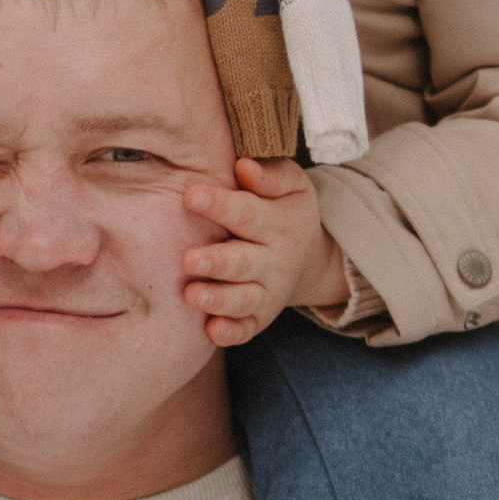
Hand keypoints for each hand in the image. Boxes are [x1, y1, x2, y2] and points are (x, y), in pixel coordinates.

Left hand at [180, 157, 351, 347]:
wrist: (309, 259)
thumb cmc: (285, 211)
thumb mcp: (292, 185)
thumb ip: (271, 174)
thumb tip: (244, 167)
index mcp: (276, 222)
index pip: (246, 213)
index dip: (220, 205)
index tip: (191, 196)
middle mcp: (272, 261)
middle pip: (243, 262)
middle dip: (217, 262)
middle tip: (189, 259)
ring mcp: (266, 293)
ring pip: (243, 300)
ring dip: (219, 300)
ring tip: (192, 295)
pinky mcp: (258, 319)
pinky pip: (246, 329)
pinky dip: (231, 333)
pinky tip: (212, 331)